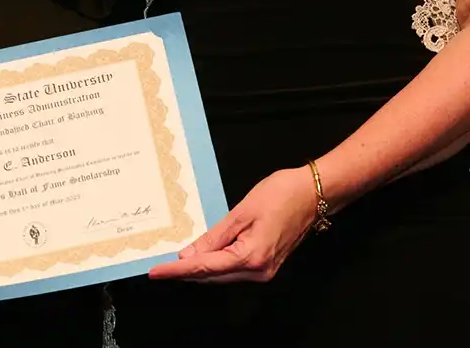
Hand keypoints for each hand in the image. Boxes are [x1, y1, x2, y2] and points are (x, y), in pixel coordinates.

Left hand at [150, 167, 317, 282]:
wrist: (313, 193)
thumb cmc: (280, 194)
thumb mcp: (241, 211)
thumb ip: (214, 236)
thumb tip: (189, 256)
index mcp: (251, 257)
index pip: (205, 268)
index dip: (177, 271)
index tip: (156, 272)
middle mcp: (258, 271)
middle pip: (213, 276)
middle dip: (186, 272)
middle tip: (160, 267)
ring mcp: (264, 270)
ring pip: (222, 275)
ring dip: (199, 269)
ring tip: (174, 262)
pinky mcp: (266, 263)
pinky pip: (233, 268)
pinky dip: (215, 264)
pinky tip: (201, 256)